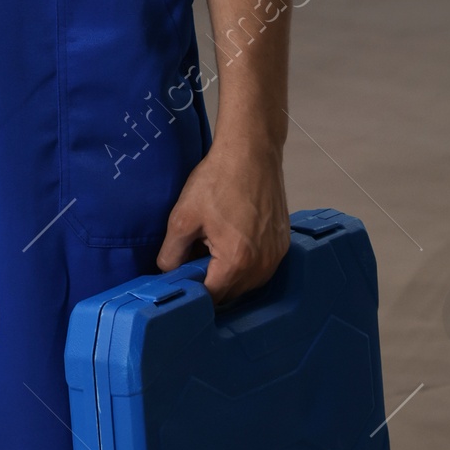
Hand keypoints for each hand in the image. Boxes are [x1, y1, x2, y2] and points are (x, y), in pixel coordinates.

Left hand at [156, 135, 289, 301]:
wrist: (251, 152)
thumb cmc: (218, 180)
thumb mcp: (183, 217)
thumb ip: (171, 253)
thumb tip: (167, 273)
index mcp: (236, 262)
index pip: (212, 298)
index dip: (193, 292)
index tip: (181, 279)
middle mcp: (262, 266)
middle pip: (231, 293)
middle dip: (211, 282)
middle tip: (194, 258)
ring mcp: (276, 256)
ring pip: (247, 282)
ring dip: (228, 274)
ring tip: (212, 245)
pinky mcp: (282, 245)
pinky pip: (261, 266)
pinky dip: (245, 262)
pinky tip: (231, 238)